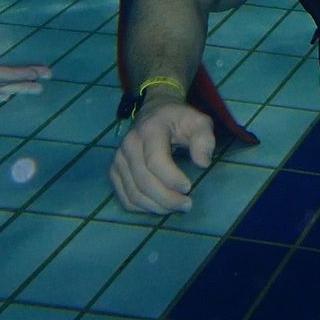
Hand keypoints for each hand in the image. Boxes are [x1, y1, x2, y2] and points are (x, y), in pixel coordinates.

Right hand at [110, 95, 215, 212]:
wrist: (154, 112)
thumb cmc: (179, 120)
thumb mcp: (198, 122)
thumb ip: (204, 140)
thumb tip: (202, 163)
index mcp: (150, 130)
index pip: (155, 161)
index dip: (171, 179)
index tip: (188, 187)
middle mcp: (129, 145)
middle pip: (144, 182)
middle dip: (167, 198)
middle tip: (187, 204)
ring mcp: (119, 159)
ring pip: (133, 194)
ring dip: (156, 206)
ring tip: (176, 207)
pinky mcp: (114, 171)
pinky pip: (125, 198)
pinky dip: (142, 208)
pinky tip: (159, 206)